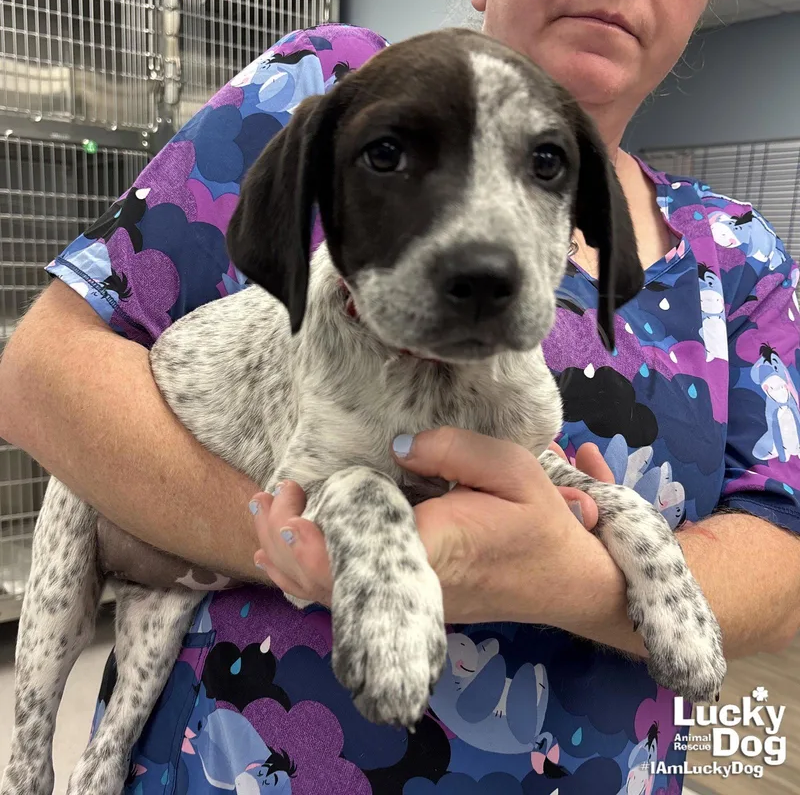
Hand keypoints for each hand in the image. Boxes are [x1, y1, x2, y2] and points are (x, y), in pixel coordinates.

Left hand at [252, 429, 621, 625]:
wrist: (564, 581)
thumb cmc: (541, 524)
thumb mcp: (514, 471)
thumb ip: (454, 451)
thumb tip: (398, 448)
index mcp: (433, 550)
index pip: (352, 558)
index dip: (306, 539)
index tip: (289, 497)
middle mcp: (411, 586)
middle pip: (325, 582)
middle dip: (282, 539)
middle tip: (270, 495)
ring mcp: (408, 602)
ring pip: (329, 595)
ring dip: (287, 557)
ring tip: (265, 514)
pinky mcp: (409, 603)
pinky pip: (345, 598)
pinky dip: (307, 576)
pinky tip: (284, 557)